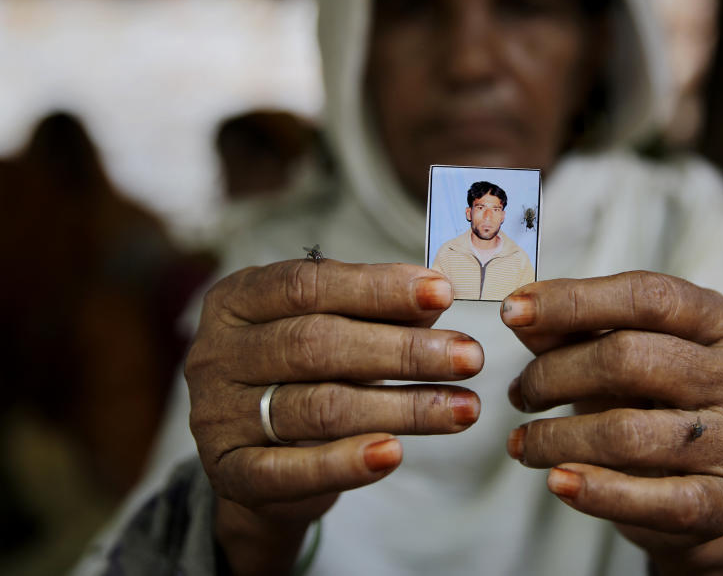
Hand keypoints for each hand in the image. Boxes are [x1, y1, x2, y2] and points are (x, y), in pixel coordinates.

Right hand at [185, 259, 482, 574]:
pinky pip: (291, 470)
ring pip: (318, 408)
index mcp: (237, 299)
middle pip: (316, 344)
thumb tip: (436, 296)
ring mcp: (216, 416)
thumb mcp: (332, 328)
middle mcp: (216, 353)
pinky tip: (395, 453)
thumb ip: (377, 311)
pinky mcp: (230, 474)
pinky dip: (346, 463)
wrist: (259, 458)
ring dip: (401, 408)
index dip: (378, 288)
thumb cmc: (306, 373)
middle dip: (403, 350)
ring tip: (463, 408)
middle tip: (470, 356)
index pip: (307, 284)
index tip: (443, 293)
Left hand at [501, 271, 722, 575]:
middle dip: (554, 374)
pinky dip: (594, 491)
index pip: (646, 295)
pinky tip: (557, 481)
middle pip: (629, 358)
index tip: (511, 311)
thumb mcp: (619, 354)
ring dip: (555, 438)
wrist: (701, 485)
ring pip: (627, 432)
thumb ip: (573, 329)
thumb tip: (521, 315)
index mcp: (721, 322)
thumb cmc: (652, 401)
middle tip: (517, 393)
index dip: (572, 300)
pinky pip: (652, 499)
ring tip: (522, 443)